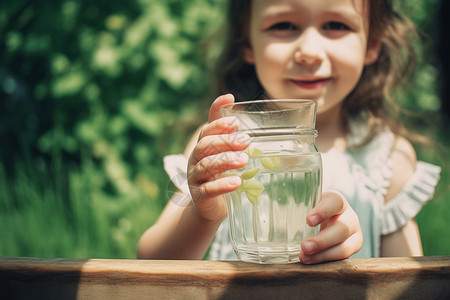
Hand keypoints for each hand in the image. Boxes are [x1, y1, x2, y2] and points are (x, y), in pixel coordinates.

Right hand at [187, 94, 249, 221]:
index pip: (206, 131)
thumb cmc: (218, 174)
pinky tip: (236, 182)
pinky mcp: (199, 197)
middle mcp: (195, 161)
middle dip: (225, 141)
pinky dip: (222, 185)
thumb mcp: (221, 150)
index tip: (236, 120)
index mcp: (202, 148)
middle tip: (246, 140)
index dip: (218, 124)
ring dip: (226, 161)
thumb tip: (229, 97)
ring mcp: (195, 179)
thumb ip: (223, 127)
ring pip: (206, 166)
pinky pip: (207, 189)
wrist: (210, 206)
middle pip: (205, 146)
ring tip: (244, 159)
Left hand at [299, 191, 362, 263]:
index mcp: (337, 201)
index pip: (335, 202)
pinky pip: (341, 259)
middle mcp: (349, 217)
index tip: (308, 220)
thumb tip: (261, 203)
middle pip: (342, 228)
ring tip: (304, 257)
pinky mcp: (351, 251)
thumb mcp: (307, 202)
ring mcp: (353, 236)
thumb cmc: (312, 209)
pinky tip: (309, 261)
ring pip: (344, 247)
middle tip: (304, 246)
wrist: (328, 219)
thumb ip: (292, 202)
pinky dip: (324, 261)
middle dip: (322, 240)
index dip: (323, 211)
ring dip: (323, 254)